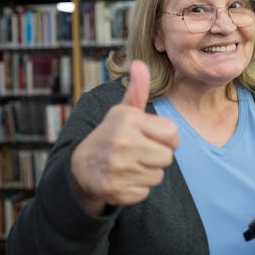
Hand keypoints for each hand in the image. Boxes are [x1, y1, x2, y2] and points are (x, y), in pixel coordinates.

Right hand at [71, 60, 178, 214]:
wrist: (81, 167)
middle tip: (140, 151)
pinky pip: (145, 192)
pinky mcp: (116, 191)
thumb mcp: (123, 111)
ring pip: (158, 176)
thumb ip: (137, 89)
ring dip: (148, 172)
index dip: (167, 138)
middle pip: (168, 157)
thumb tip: (139, 63)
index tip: (153, 136)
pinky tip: (124, 177)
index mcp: (129, 121)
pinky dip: (137, 188)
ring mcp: (118, 169)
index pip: (173, 135)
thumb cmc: (112, 135)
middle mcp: (123, 144)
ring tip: (131, 163)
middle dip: (158, 155)